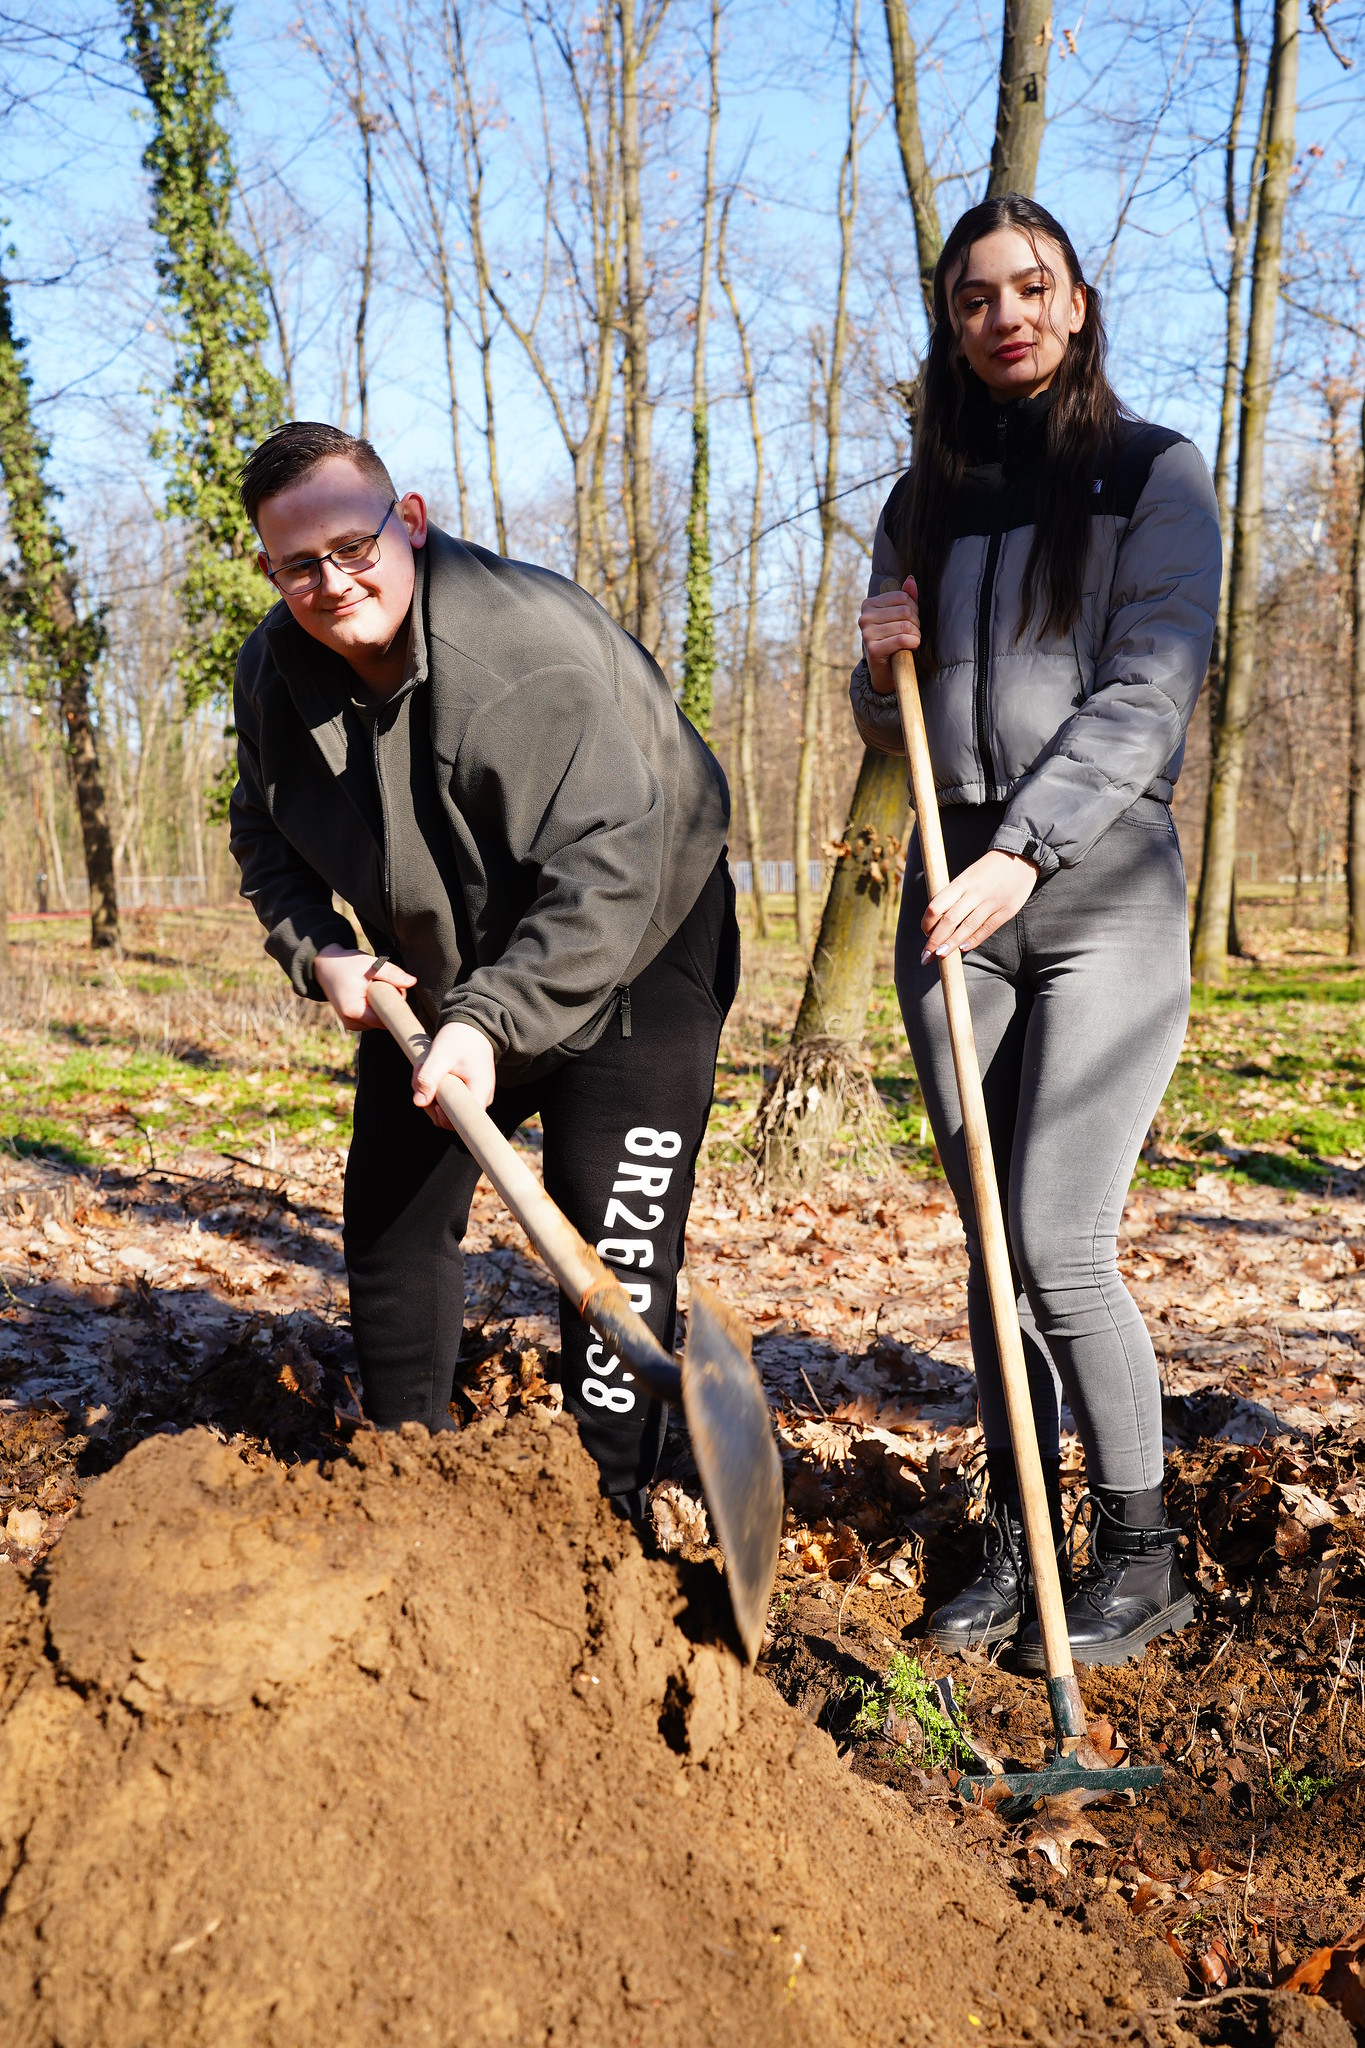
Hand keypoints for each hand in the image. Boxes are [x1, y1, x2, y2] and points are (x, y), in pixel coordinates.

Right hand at [313, 946, 415, 1028]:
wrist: (324, 967)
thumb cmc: (347, 965)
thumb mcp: (371, 965)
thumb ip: (392, 974)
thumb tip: (413, 982)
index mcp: (354, 1012)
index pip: (387, 1020)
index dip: (396, 1006)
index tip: (398, 992)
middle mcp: (352, 1023)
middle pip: (384, 1020)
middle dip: (390, 1004)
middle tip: (384, 983)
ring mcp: (351, 1024)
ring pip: (379, 1020)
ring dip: (382, 1005)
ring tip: (373, 987)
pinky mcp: (353, 1023)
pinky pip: (373, 1018)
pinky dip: (375, 1007)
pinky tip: (369, 995)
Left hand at [412, 1019, 496, 1125]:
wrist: (471, 1027)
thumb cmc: (459, 1039)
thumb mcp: (440, 1056)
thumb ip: (428, 1078)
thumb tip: (418, 1103)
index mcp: (480, 1092)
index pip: (460, 1122)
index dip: (441, 1116)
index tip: (432, 1097)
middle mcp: (480, 1099)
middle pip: (448, 1117)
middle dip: (428, 1099)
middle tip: (420, 1071)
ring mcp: (473, 1096)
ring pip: (444, 1108)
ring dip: (428, 1091)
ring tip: (425, 1066)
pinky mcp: (465, 1092)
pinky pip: (445, 1099)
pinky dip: (433, 1087)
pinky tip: (430, 1070)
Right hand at [857, 574, 919, 693]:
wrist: (885, 672)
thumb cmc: (894, 641)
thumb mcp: (900, 617)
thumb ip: (906, 598)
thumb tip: (911, 579)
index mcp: (869, 604)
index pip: (903, 597)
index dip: (914, 609)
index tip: (912, 621)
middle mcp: (865, 617)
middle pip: (905, 611)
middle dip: (916, 623)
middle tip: (913, 633)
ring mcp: (867, 633)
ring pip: (905, 626)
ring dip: (916, 635)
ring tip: (912, 641)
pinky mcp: (873, 649)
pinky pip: (902, 639)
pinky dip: (913, 643)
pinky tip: (911, 647)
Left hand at [920, 851, 1037, 962]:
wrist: (1020, 856)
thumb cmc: (988, 869)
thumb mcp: (967, 876)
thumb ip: (954, 895)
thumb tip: (938, 920)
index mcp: (961, 882)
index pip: (936, 906)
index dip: (927, 923)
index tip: (924, 932)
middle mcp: (974, 893)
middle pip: (949, 920)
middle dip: (934, 941)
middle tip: (925, 956)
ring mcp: (991, 902)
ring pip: (967, 927)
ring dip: (951, 944)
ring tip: (940, 956)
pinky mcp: (1006, 910)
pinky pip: (986, 929)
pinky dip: (973, 940)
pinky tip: (963, 948)